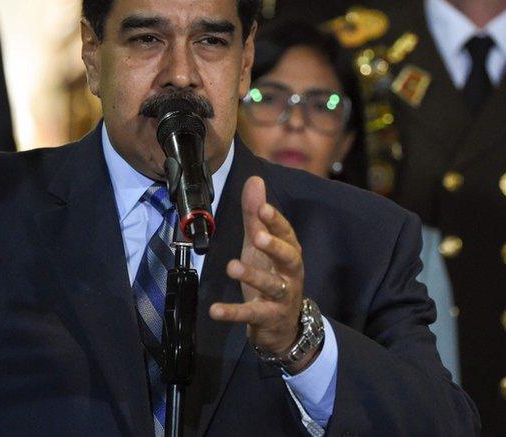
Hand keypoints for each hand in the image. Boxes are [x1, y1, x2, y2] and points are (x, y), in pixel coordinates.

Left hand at [210, 176, 313, 371]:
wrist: (282, 325)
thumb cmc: (271, 275)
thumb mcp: (260, 244)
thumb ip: (256, 215)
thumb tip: (256, 180)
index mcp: (289, 251)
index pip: (286, 232)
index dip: (275, 220)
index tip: (262, 208)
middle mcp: (290, 272)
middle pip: (288, 257)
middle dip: (274, 246)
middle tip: (257, 236)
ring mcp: (282, 296)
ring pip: (271, 285)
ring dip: (252, 276)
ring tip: (231, 267)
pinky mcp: (268, 317)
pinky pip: (251, 314)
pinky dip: (233, 312)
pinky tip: (215, 310)